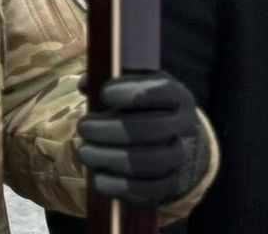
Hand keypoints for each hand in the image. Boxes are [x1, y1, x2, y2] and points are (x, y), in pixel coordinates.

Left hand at [77, 72, 208, 207]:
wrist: (156, 135)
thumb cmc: (133, 102)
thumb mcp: (126, 83)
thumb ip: (106, 78)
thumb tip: (86, 85)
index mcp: (176, 96)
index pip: (163, 92)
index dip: (134, 93)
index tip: (104, 94)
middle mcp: (183, 127)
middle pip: (153, 130)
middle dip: (112, 129)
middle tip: (83, 127)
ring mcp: (178, 158)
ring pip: (150, 162)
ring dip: (112, 158)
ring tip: (85, 151)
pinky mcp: (168, 184)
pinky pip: (150, 190)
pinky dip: (122, 186)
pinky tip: (99, 179)